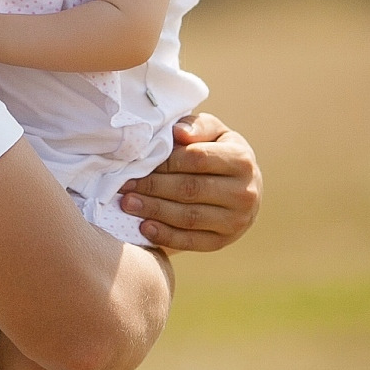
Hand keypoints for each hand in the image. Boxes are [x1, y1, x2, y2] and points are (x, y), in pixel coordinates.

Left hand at [118, 113, 261, 251]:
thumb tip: (177, 133)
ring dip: (154, 211)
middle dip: (153, 187)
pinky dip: (165, 236)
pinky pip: (191, 241)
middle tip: (125, 186)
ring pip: (188, 217)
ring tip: (127, 204)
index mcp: (241, 160)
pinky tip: (144, 227)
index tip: (138, 163)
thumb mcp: (215, 133)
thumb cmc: (220, 153)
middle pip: (190, 189)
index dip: (165, 162)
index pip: (197, 159)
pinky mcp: (224, 241)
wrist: (244, 189)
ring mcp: (236, 220)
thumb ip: (197, 127)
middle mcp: (244, 192)